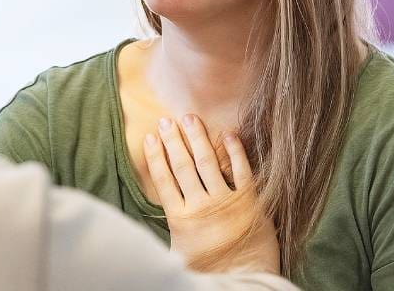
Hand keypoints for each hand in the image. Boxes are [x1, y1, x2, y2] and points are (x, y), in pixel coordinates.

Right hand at [143, 114, 279, 274]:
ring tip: (189, 118)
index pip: (163, 179)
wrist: (244, 277)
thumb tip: (143, 219)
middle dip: (173, 140)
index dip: (155, 156)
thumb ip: (167, 229)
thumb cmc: (209, 267)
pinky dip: (235, 151)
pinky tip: (229, 134)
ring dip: (197, 138)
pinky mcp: (250, 201)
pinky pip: (241, 171)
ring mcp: (226, 202)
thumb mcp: (177, 251)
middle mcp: (201, 206)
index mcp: (181, 218)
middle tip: (167, 120)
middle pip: (182, 166)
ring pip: (207, 163)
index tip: (151, 137)